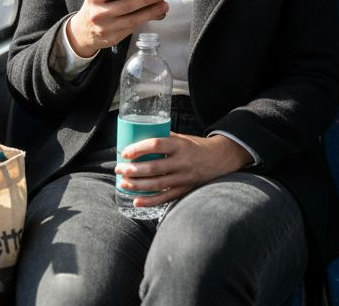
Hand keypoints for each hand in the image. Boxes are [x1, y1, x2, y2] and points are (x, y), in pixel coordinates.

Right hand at [64, 0, 167, 57]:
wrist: (83, 32)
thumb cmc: (94, 6)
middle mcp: (98, 14)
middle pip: (124, 6)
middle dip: (144, 0)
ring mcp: (105, 28)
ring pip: (132, 20)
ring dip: (150, 12)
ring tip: (163, 5)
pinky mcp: (113, 38)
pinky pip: (132, 29)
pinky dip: (145, 20)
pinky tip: (155, 14)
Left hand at [114, 133, 251, 206]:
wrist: (220, 159)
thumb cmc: (196, 146)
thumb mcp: (182, 138)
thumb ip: (163, 140)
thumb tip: (138, 139)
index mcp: (180, 145)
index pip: (156, 144)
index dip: (139, 149)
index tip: (125, 152)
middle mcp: (183, 162)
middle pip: (154, 167)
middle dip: (133, 170)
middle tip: (119, 169)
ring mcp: (184, 178)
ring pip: (157, 184)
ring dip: (137, 185)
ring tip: (123, 183)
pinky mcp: (185, 190)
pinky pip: (165, 198)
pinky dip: (150, 201)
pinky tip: (136, 201)